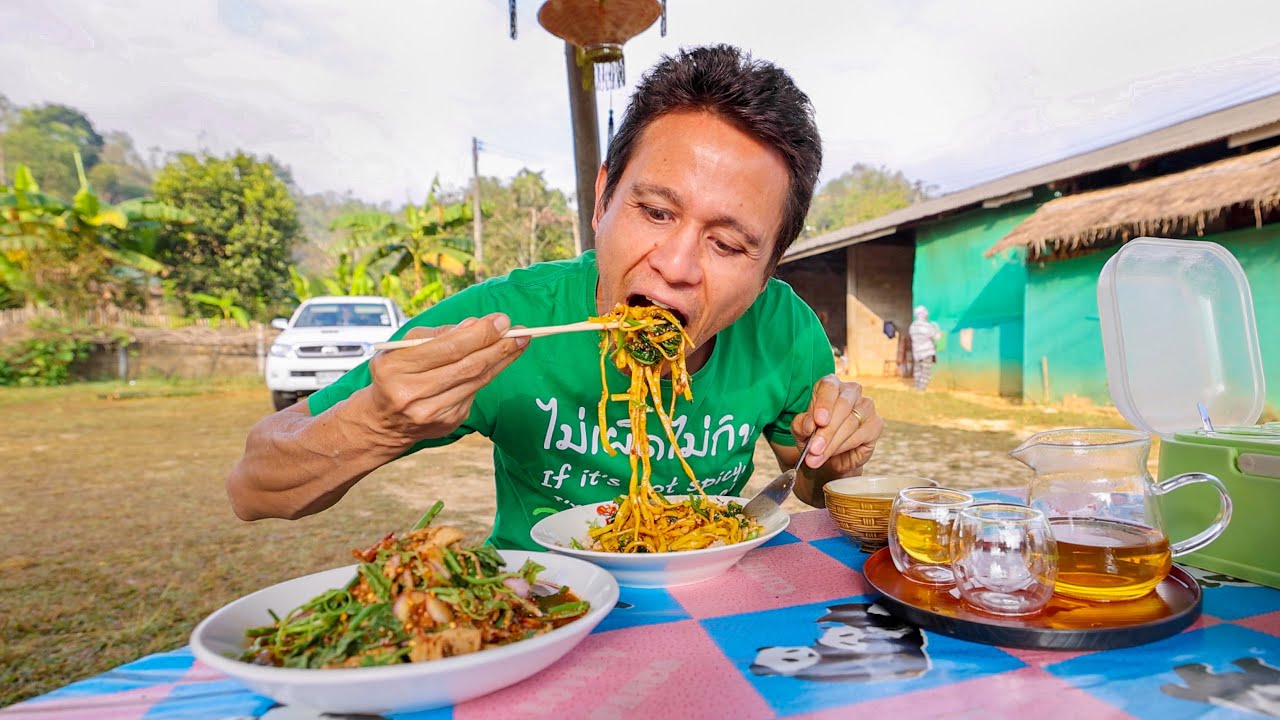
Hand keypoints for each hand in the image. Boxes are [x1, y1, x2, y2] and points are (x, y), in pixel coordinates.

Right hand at [363, 313, 528, 442]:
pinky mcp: (447, 422)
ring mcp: (432, 412)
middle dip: (499, 346)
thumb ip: (438, 335)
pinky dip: (487, 374)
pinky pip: (474, 393)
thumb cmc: (395, 373)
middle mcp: (413, 393)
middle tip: (521, 332)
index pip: (448, 348)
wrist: (383, 421)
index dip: (479, 334)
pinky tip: (497, 361)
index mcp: (396, 368)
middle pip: (468, 366)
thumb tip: (476, 325)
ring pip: (476, 381)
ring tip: (520, 342)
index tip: (502, 320)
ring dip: (502, 360)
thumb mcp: (404, 347)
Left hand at [791, 374, 882, 477]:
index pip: (829, 387)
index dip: (824, 404)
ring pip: (851, 422)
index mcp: (830, 385)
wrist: (832, 456)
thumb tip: (809, 425)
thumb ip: (801, 425)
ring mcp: (866, 406)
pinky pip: (862, 434)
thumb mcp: (801, 430)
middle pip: (842, 406)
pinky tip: (834, 453)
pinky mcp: (876, 423)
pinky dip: (845, 446)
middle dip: (826, 431)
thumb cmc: (814, 436)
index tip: (819, 421)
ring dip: (833, 443)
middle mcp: (851, 391)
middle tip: (814, 449)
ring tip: (818, 457)